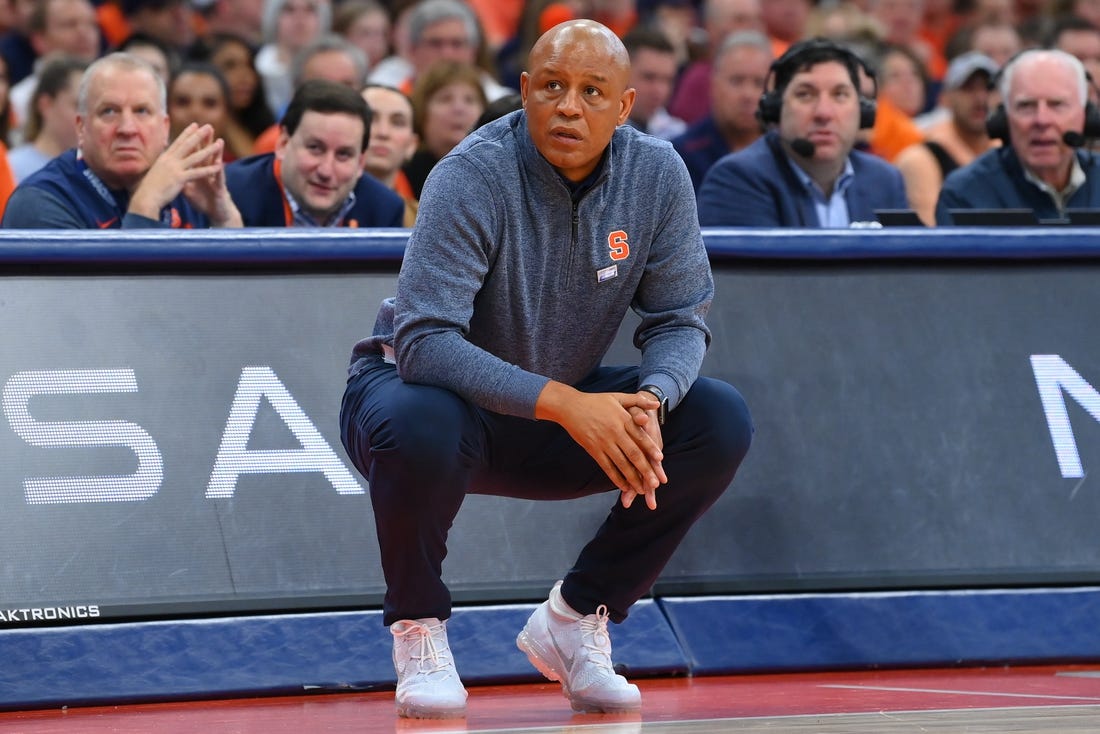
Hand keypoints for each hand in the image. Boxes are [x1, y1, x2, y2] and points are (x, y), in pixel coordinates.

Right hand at [129, 123, 240, 226]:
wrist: (146, 198)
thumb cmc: (150, 187)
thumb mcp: (157, 171)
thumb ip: (164, 164)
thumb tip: (165, 159)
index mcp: (164, 158)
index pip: (178, 142)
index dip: (187, 133)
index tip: (195, 125)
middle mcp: (170, 160)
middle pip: (187, 145)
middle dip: (199, 135)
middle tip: (209, 126)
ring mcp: (175, 168)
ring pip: (195, 156)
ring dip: (208, 150)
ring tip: (219, 143)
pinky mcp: (179, 178)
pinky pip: (197, 173)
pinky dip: (208, 170)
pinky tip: (218, 167)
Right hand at [535, 381, 666, 508]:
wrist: (570, 406)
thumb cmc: (596, 401)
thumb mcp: (618, 396)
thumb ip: (638, 401)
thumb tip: (657, 404)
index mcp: (623, 419)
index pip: (640, 436)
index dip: (650, 448)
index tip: (660, 460)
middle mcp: (614, 432)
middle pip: (633, 454)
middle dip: (645, 470)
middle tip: (655, 483)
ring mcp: (603, 442)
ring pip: (621, 464)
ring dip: (632, 478)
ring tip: (642, 490)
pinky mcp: (593, 450)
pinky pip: (606, 466)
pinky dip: (615, 478)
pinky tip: (623, 486)